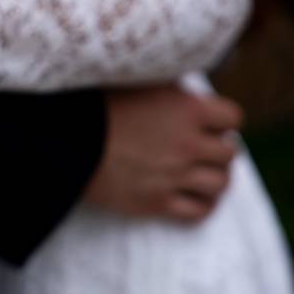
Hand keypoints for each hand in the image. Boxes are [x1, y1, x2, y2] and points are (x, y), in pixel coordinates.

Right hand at [85, 85, 242, 221]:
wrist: (60, 139)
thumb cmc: (95, 105)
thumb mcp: (137, 82)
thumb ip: (169, 88)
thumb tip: (187, 90)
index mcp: (186, 109)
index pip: (232, 118)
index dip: (221, 120)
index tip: (208, 123)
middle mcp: (186, 143)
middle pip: (229, 152)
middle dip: (217, 149)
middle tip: (201, 148)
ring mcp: (173, 176)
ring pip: (220, 184)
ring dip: (214, 178)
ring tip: (201, 173)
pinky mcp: (155, 202)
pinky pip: (198, 211)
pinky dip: (202, 205)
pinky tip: (193, 196)